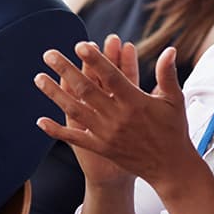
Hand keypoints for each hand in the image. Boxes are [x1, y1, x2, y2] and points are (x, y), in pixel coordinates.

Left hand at [35, 39, 198, 190]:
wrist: (170, 168)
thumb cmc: (174, 130)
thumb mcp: (174, 100)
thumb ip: (167, 74)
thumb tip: (170, 50)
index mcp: (135, 102)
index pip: (111, 76)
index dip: (96, 60)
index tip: (80, 45)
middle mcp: (118, 117)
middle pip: (86, 89)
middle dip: (66, 70)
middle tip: (48, 54)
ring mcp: (106, 133)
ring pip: (75, 110)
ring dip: (55, 93)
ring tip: (38, 78)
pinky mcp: (101, 147)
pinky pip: (75, 138)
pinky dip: (57, 130)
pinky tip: (40, 121)